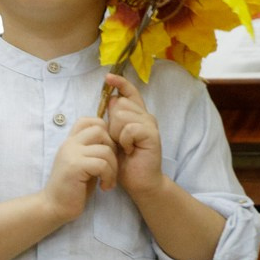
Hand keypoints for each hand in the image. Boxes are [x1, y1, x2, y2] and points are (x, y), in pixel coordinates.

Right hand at [41, 117, 119, 221]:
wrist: (54, 207)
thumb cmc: (72, 189)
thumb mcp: (83, 165)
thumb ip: (92, 151)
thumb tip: (114, 142)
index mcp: (71, 142)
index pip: (89, 120)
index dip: (104, 131)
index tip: (106, 152)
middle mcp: (69, 144)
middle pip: (100, 129)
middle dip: (112, 148)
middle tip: (110, 167)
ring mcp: (71, 154)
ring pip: (105, 149)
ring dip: (113, 167)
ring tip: (108, 181)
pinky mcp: (75, 166)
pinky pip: (102, 164)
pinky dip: (109, 177)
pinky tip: (104, 187)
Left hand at [100, 73, 165, 195]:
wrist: (139, 181)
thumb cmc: (124, 161)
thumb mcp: (114, 137)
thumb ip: (114, 119)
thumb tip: (112, 99)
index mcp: (136, 115)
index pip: (129, 93)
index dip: (120, 83)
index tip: (108, 77)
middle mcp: (145, 116)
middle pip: (120, 103)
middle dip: (112, 122)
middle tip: (118, 141)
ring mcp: (150, 124)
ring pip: (122, 114)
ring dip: (116, 132)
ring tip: (123, 146)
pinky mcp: (152, 134)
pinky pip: (129, 128)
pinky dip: (124, 140)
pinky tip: (128, 150)